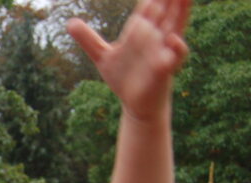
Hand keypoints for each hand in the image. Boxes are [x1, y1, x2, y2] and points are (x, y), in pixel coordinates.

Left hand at [68, 0, 189, 121]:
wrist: (134, 103)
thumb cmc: (123, 77)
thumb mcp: (102, 56)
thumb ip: (88, 39)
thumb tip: (70, 23)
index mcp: (141, 31)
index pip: (146, 8)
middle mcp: (155, 37)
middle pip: (164, 12)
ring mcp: (162, 51)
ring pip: (175, 27)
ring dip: (180, 11)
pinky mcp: (165, 68)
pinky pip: (176, 56)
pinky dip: (177, 47)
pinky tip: (174, 39)